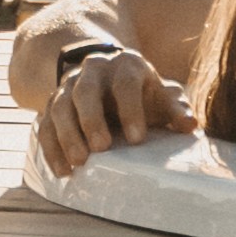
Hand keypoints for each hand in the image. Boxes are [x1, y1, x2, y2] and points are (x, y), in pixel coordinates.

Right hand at [31, 39, 190, 181]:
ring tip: (78, 163)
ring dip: (67, 136)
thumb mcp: (161, 95)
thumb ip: (175, 108)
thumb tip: (190, 125)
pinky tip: (62, 170)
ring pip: (59, 107)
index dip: (130, 111)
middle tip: (101, 148)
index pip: (125, 85)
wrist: (107, 75)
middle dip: (91, 120)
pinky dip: (51, 148)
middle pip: (85, 92)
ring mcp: (68, 87)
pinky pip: (45, 125)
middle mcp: (92, 72)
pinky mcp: (52, 104)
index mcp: (125, 66)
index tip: (137, 139)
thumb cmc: (142, 92)